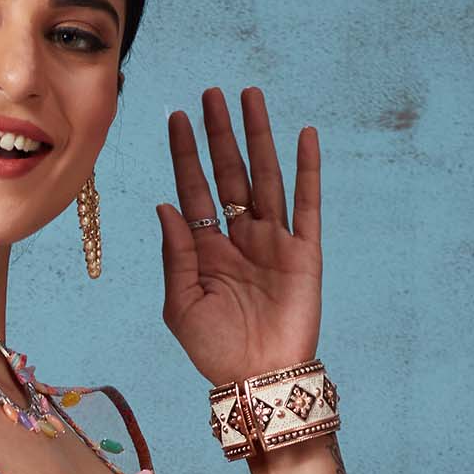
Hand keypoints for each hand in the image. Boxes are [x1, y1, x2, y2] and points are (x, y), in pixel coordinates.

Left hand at [157, 88, 322, 388]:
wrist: (257, 380)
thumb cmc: (215, 351)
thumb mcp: (181, 305)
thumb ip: (176, 254)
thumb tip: (166, 204)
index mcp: (207, 250)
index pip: (194, 190)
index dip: (186, 154)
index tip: (177, 118)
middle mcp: (240, 238)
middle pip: (229, 173)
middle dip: (220, 134)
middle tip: (211, 93)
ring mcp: (273, 242)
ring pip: (266, 176)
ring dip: (258, 137)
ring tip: (250, 97)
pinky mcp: (304, 252)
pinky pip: (307, 203)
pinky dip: (307, 169)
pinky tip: (304, 136)